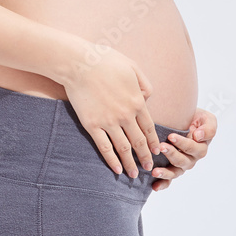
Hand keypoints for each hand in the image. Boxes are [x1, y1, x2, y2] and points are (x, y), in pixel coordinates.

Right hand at [61, 45, 161, 178]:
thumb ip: (144, 84)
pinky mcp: (92, 125)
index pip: (148, 127)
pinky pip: (104, 147)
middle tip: (148, 167)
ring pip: (123, 148)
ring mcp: (108, 122)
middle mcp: (125, 115)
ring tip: (134, 174)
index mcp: (136, 101)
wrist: (79, 64)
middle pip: (138, 141)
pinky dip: (112, 160)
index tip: (156, 151)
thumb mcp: (132, 66)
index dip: (153, 141)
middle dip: (144, 156)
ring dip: (130, 163)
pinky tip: (116, 169)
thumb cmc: (105, 61)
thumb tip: (147, 99)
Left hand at [150, 107, 216, 191]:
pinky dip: (162, 184)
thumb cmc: (196, 119)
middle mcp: (191, 158)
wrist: (186, 119)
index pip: (193, 148)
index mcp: (200, 147)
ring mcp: (182, 165)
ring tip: (155, 171)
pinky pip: (169, 180)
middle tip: (161, 147)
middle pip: (182, 160)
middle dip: (171, 154)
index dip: (182, 143)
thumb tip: (199, 136)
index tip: (171, 136)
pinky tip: (154, 187)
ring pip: (175, 172)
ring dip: (165, 172)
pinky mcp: (173, 169)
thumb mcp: (207, 119)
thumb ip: (208, 128)